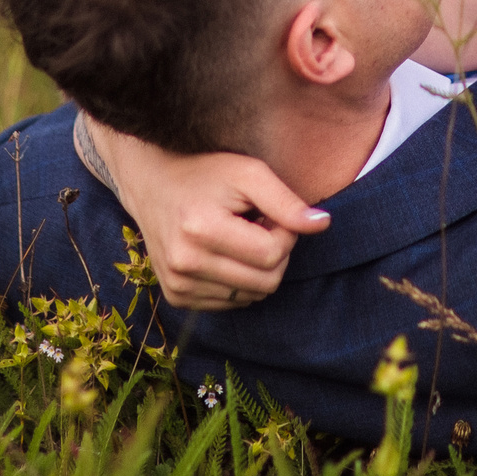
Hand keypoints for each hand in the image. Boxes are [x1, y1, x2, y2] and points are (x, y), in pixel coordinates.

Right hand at [91, 127, 331, 310]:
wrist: (153, 184)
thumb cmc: (207, 173)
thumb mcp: (249, 173)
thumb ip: (286, 201)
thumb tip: (323, 224)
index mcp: (201, 230)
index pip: (273, 254)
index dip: (285, 233)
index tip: (271, 213)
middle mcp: (184, 263)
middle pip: (266, 282)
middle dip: (275, 254)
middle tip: (259, 225)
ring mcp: (177, 284)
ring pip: (252, 296)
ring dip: (257, 268)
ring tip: (239, 236)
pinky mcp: (176, 296)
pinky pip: (232, 302)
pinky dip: (239, 280)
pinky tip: (224, 252)